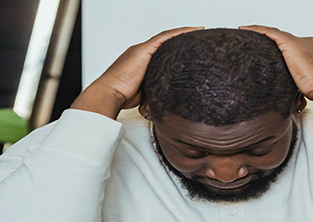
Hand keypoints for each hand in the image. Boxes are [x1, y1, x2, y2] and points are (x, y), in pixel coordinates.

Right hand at [71, 27, 202, 119]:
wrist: (110, 93)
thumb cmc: (123, 96)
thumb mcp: (145, 92)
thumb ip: (155, 89)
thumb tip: (168, 97)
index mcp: (140, 62)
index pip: (161, 52)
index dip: (174, 49)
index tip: (187, 49)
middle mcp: (141, 53)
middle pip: (165, 42)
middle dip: (181, 40)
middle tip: (196, 38)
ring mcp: (142, 50)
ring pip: (167, 37)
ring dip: (183, 33)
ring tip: (198, 31)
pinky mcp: (144, 50)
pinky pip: (166, 37)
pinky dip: (180, 33)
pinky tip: (192, 30)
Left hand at [239, 25, 312, 129]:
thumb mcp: (312, 86)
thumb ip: (303, 85)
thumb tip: (297, 99)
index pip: (298, 49)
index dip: (288, 54)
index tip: (280, 60)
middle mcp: (310, 44)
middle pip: (287, 41)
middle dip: (275, 45)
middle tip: (261, 48)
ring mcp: (301, 42)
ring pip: (277, 35)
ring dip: (263, 34)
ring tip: (249, 34)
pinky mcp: (290, 43)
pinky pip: (269, 32)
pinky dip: (257, 30)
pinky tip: (246, 29)